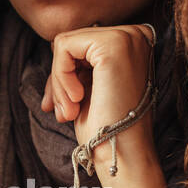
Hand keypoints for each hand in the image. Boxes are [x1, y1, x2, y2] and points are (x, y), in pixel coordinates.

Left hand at [41, 23, 158, 173]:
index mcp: (134, 43)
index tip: (61, 105)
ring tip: (69, 111)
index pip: (84, 45)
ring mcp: (127, 37)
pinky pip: (64, 47)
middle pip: (74, 42)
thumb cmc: (105, 126)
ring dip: (59, 83)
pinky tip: (76, 101)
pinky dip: (60, 77)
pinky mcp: (113, 45)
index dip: (66, 74)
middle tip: (64, 112)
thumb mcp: (89, 86)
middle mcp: (136, 34)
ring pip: (66, 44)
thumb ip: (78, 63)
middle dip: (60, 79)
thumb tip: (51, 46)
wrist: (119, 153)